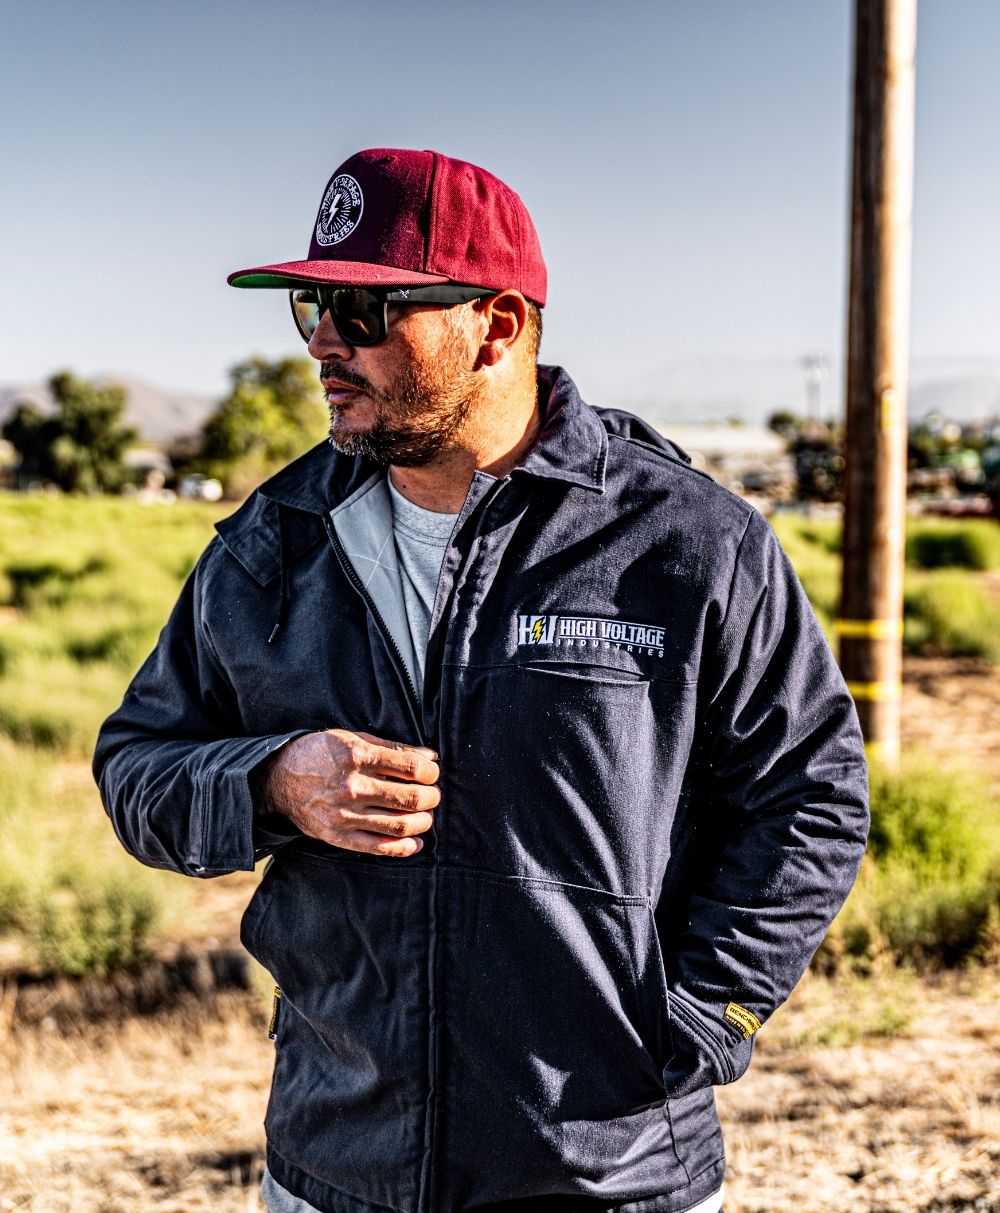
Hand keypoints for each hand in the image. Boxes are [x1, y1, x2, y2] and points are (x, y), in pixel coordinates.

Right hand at [260, 729, 440, 857]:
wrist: (277, 778)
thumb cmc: (320, 753)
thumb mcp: (353, 739)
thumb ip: (393, 747)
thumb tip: (430, 756)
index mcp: (358, 756)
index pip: (411, 767)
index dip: (430, 772)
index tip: (431, 773)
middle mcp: (352, 786)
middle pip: (410, 798)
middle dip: (431, 797)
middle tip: (432, 795)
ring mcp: (344, 814)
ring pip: (400, 825)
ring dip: (423, 821)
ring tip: (425, 815)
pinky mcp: (337, 836)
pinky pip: (378, 847)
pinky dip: (404, 848)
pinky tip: (416, 841)